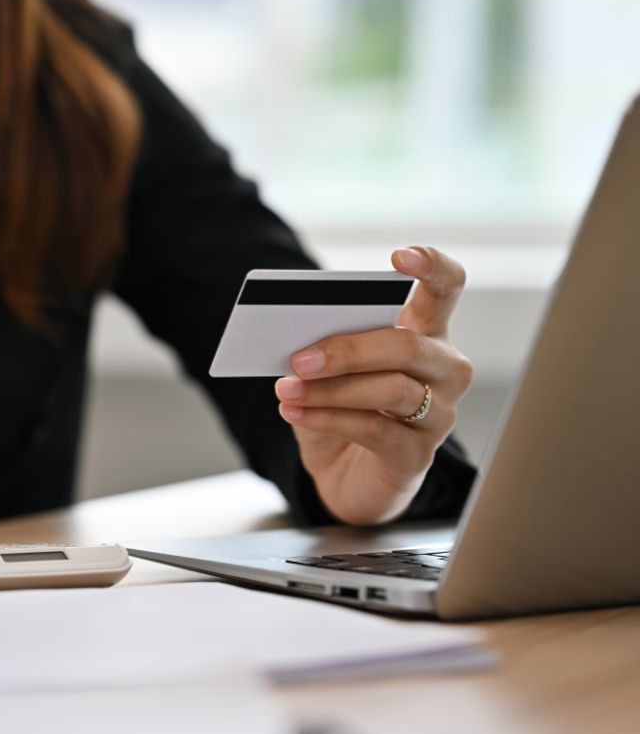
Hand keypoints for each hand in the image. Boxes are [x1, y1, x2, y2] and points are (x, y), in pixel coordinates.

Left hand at [273, 247, 473, 524]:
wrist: (345, 476)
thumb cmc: (342, 410)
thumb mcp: (329, 371)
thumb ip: (323, 347)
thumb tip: (296, 339)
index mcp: (426, 333)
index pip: (447, 289)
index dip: (432, 267)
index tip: (399, 257)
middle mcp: (444, 371)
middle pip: (409, 346)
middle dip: (349, 349)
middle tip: (299, 357)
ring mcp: (438, 416)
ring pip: (392, 390)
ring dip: (330, 389)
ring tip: (286, 389)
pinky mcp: (417, 456)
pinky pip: (375, 431)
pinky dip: (328, 419)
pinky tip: (295, 413)